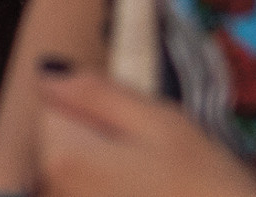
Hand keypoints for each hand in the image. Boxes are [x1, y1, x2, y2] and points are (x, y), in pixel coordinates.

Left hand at [36, 65, 255, 196]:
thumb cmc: (208, 187)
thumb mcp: (159, 121)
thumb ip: (95, 93)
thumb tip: (47, 72)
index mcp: (63, 157)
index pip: (51, 105)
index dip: (95, 106)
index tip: (134, 124)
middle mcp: (54, 193)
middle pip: (61, 144)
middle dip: (98, 141)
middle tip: (154, 159)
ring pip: (78, 176)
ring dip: (110, 174)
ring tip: (159, 187)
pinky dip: (120, 194)